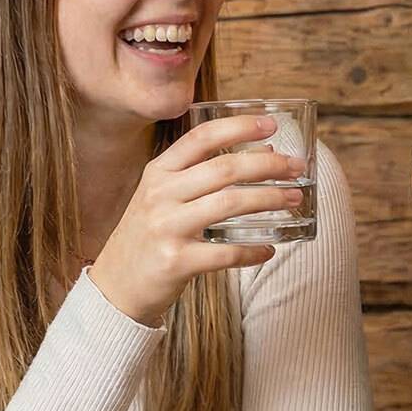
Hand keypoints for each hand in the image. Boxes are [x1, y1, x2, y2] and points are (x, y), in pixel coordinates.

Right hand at [90, 114, 306, 325]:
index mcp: (158, 172)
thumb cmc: (150, 235)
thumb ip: (199, 175)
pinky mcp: (175, 261)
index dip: (239, 126)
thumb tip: (261, 153)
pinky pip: (226, 253)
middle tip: (295, 167)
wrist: (116, 286)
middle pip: (224, 169)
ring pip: (230, 204)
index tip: (271, 124)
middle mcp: (160, 195)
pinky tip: (269, 249)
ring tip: (294, 198)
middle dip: (267, 164)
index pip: (201, 137)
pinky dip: (253, 250)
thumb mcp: (162, 196)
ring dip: (269, 199)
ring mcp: (166, 228)